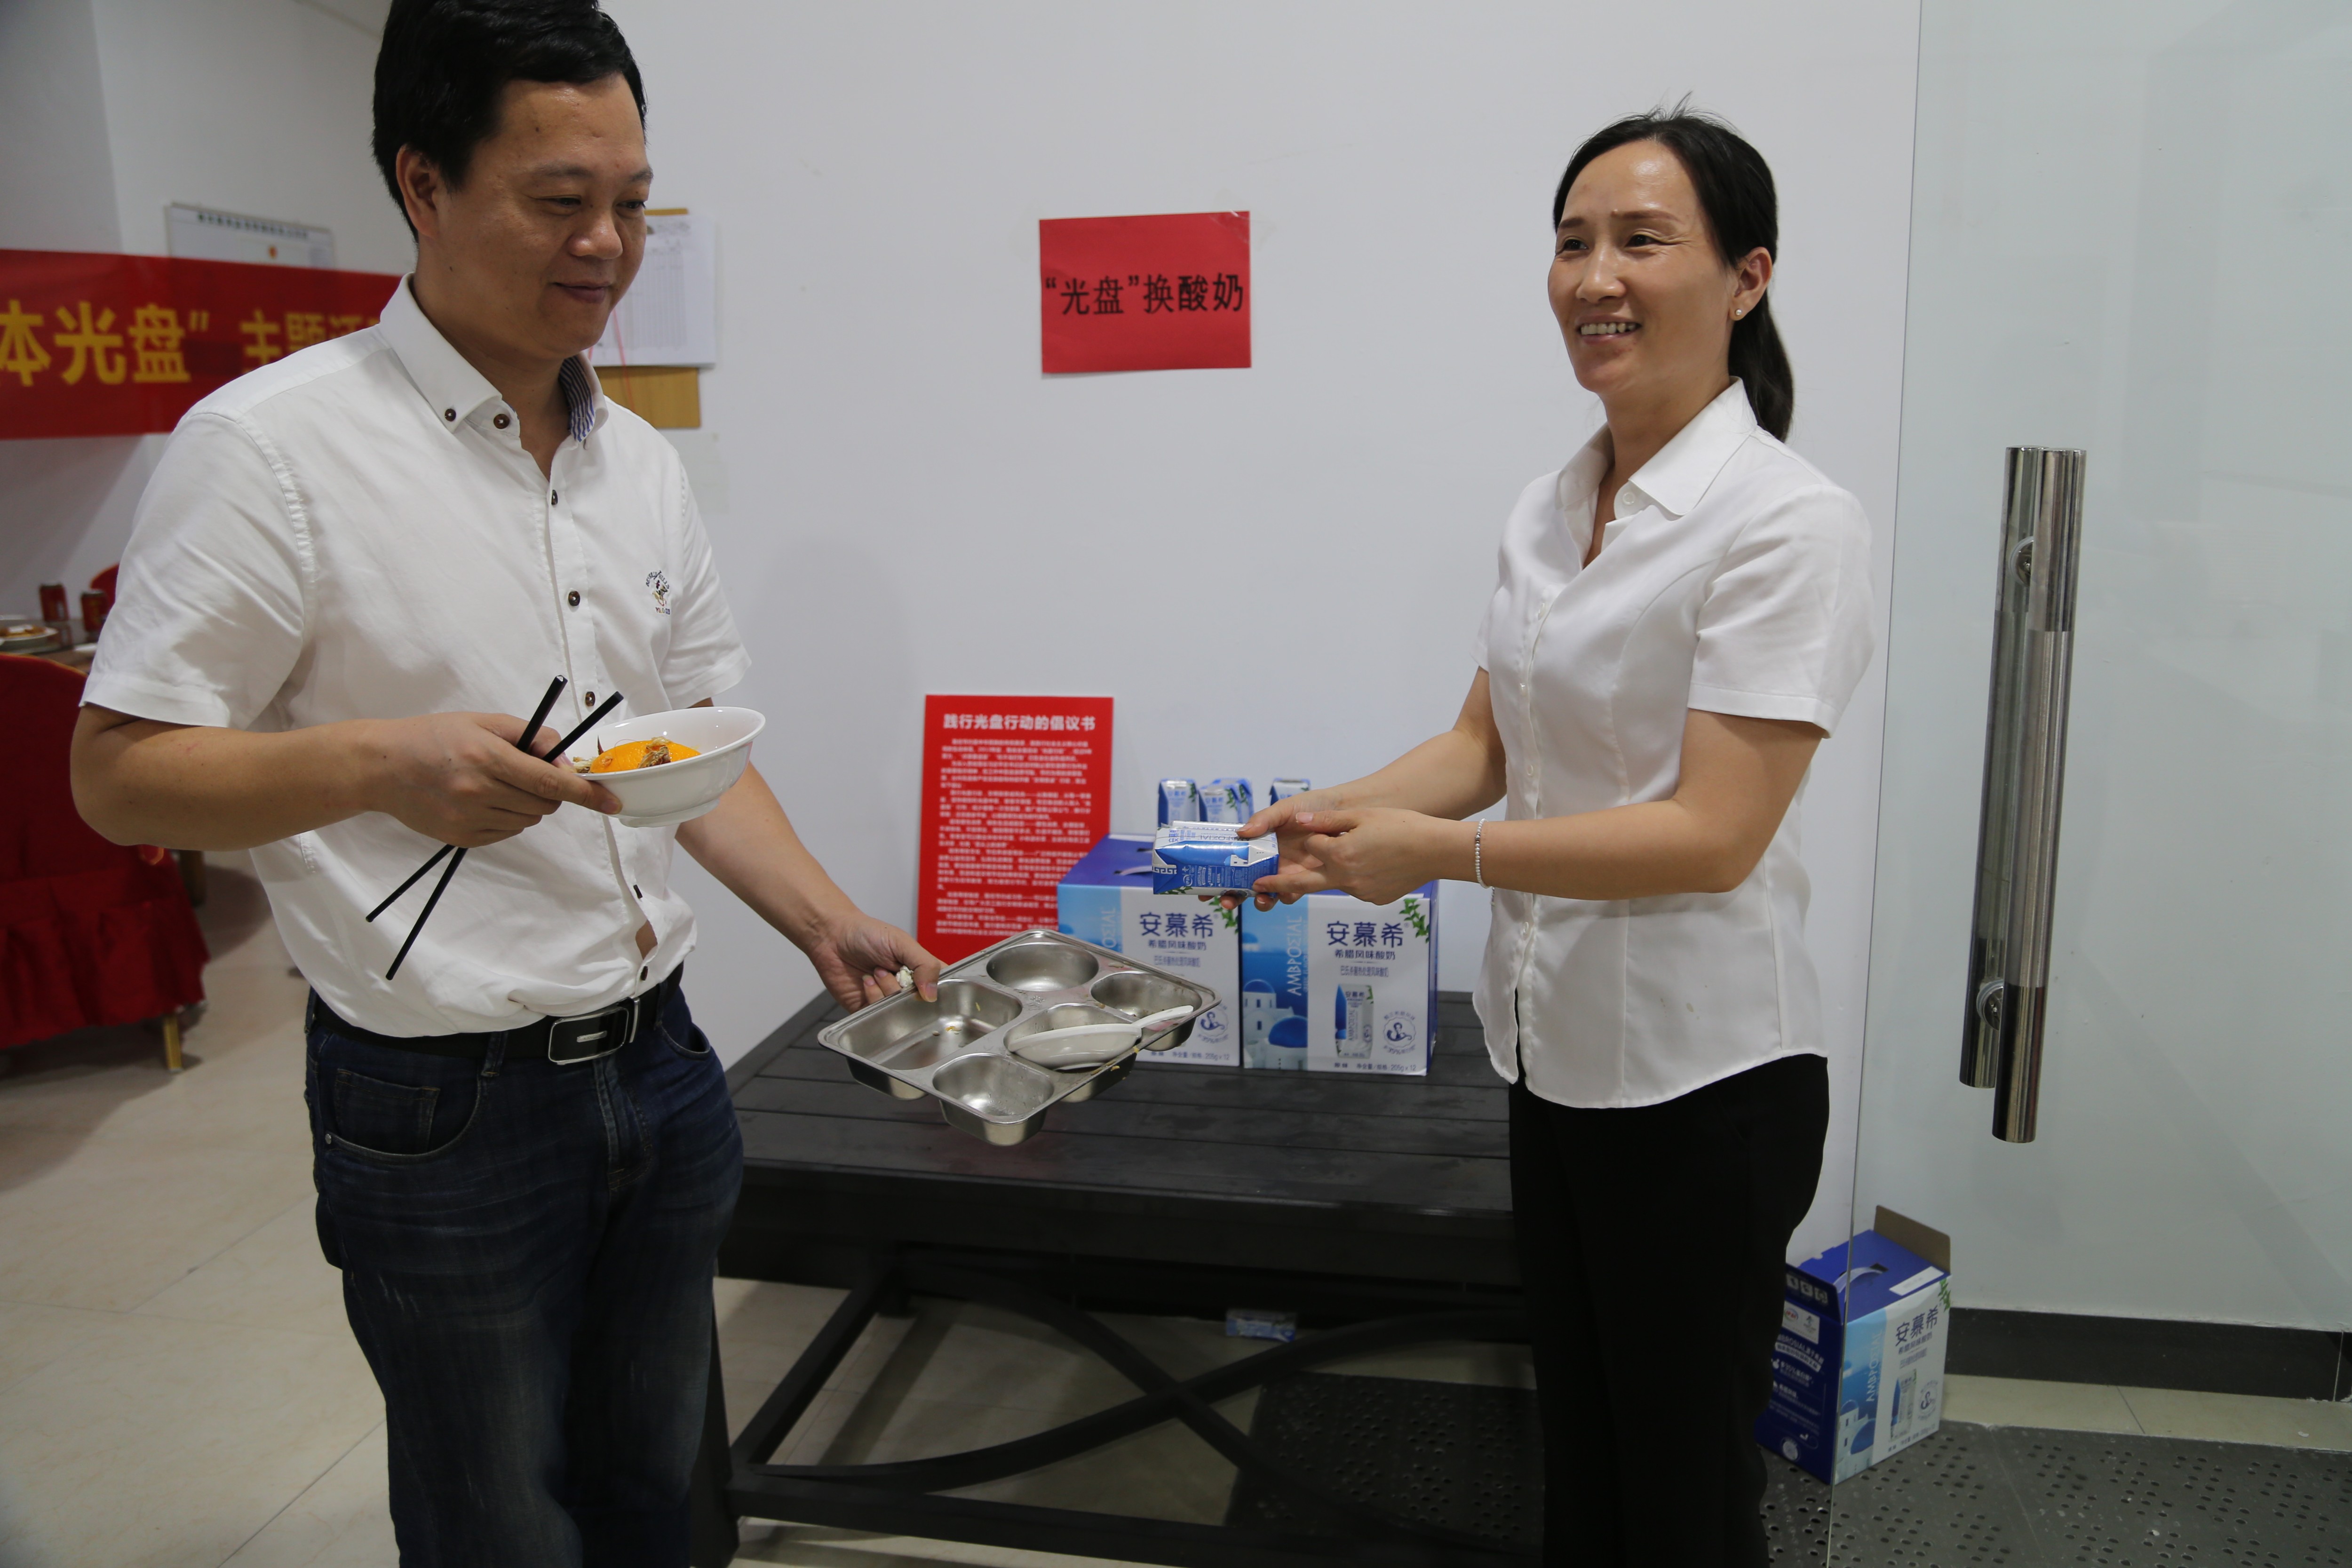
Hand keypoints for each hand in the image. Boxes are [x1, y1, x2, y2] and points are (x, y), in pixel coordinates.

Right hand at [361, 711, 619, 847]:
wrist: (382, 767)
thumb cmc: (434, 737)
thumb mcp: (483, 723)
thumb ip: (530, 737)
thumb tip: (563, 760)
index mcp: (488, 758)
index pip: (551, 784)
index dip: (587, 795)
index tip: (611, 804)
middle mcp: (480, 792)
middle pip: (544, 805)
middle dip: (548, 792)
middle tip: (527, 773)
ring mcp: (469, 819)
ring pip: (528, 820)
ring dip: (527, 804)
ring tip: (497, 783)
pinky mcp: (462, 837)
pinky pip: (507, 831)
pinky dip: (507, 817)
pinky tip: (483, 799)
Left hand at [804, 909, 941, 1011]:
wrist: (831, 937)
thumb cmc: (866, 933)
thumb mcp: (901, 942)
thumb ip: (924, 964)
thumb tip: (932, 994)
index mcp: (920, 970)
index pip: (942, 988)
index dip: (941, 993)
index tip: (932, 990)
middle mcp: (906, 987)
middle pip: (921, 1005)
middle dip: (907, 991)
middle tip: (895, 971)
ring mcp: (888, 999)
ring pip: (899, 1012)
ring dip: (887, 991)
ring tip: (875, 972)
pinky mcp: (867, 1009)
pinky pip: (878, 1016)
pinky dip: (873, 998)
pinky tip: (866, 982)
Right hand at [1207, 794, 1325, 910]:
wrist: (1343, 812)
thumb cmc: (1311, 806)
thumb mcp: (1284, 808)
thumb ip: (1264, 819)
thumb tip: (1242, 832)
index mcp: (1257, 845)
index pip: (1231, 863)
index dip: (1216, 878)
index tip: (1204, 891)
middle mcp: (1267, 862)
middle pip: (1243, 885)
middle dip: (1232, 898)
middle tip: (1226, 902)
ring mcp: (1285, 873)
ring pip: (1266, 895)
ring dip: (1259, 902)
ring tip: (1259, 899)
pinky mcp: (1305, 880)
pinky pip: (1290, 895)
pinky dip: (1284, 897)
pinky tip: (1284, 893)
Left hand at [1249, 807, 1455, 907]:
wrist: (1436, 850)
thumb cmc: (1402, 827)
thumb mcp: (1362, 817)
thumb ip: (1327, 820)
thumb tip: (1300, 821)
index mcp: (1340, 854)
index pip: (1311, 848)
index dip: (1313, 838)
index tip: (1312, 834)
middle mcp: (1345, 878)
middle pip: (1303, 884)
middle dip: (1279, 885)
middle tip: (1258, 887)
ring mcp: (1359, 892)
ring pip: (1335, 882)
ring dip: (1333, 872)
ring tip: (1360, 856)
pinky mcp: (1373, 899)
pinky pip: (1356, 888)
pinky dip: (1358, 877)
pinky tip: (1378, 863)